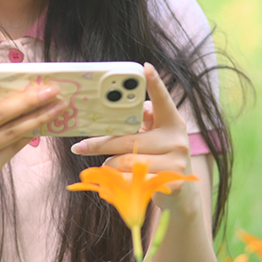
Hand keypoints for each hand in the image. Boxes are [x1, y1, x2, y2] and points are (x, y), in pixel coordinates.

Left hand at [70, 63, 194, 205]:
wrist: (181, 193)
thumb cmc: (161, 157)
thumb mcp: (156, 136)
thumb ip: (143, 121)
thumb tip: (120, 108)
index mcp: (173, 122)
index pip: (162, 100)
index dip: (155, 84)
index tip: (145, 67)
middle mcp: (177, 139)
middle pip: (130, 138)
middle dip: (100, 143)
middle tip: (79, 146)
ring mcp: (176, 161)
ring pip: (127, 160)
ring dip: (109, 164)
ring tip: (105, 165)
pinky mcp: (170, 181)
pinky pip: (132, 179)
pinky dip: (118, 180)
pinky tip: (115, 181)